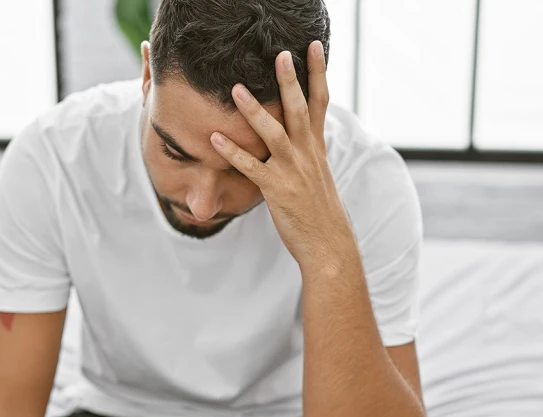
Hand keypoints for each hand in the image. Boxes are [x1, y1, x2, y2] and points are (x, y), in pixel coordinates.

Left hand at [209, 41, 352, 267]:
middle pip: (299, 109)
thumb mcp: (318, 175)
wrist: (328, 244)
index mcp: (316, 148)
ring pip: (274, 133)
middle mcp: (307, 154)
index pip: (320, 102)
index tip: (314, 47)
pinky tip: (214, 138)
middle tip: (281, 52)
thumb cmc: (319, 211)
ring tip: (236, 88)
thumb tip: (299, 135)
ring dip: (253, 111)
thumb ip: (306, 151)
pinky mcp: (276, 190)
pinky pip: (250, 167)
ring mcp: (292, 171)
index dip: (317, 73)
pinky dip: (232, 152)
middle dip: (290, 80)